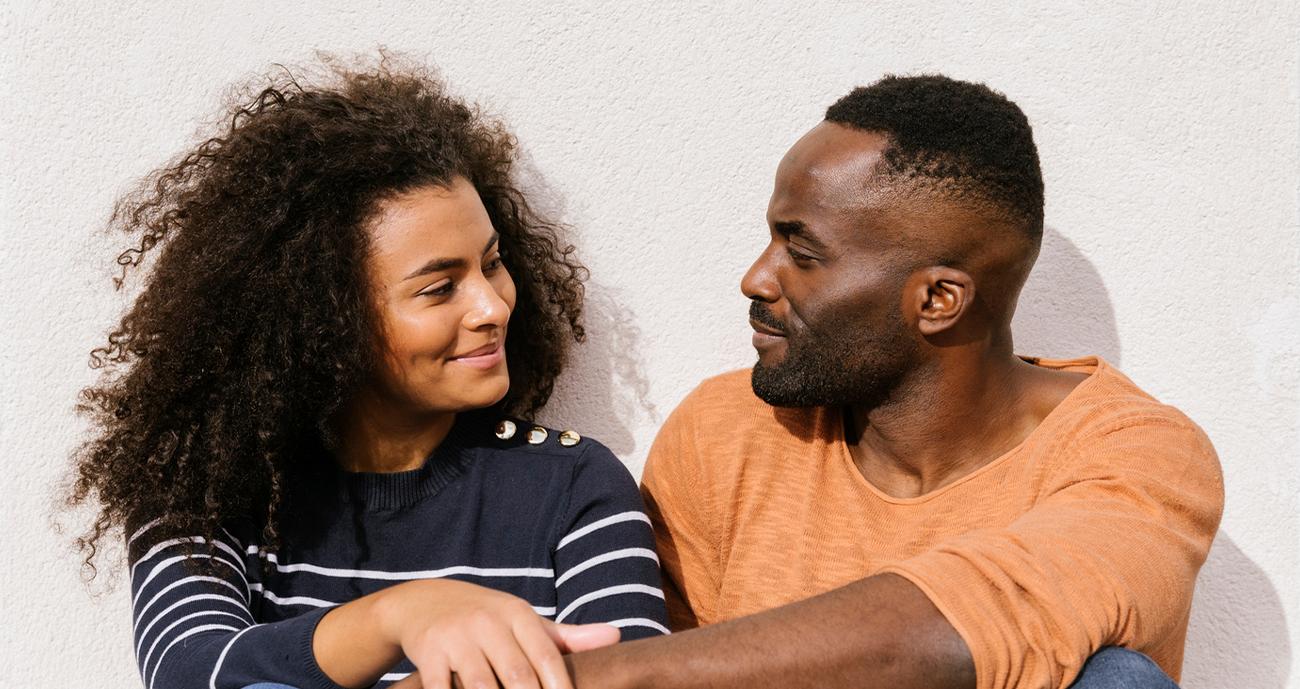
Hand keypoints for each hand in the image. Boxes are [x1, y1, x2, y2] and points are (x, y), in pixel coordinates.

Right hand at [377, 579, 619, 688]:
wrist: (424, 602)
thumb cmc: (487, 619)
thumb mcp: (524, 621)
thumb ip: (567, 637)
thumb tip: (616, 637)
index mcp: (518, 614)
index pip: (547, 656)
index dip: (561, 687)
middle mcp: (488, 623)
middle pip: (517, 675)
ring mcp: (456, 638)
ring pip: (481, 685)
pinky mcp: (428, 654)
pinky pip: (441, 688)